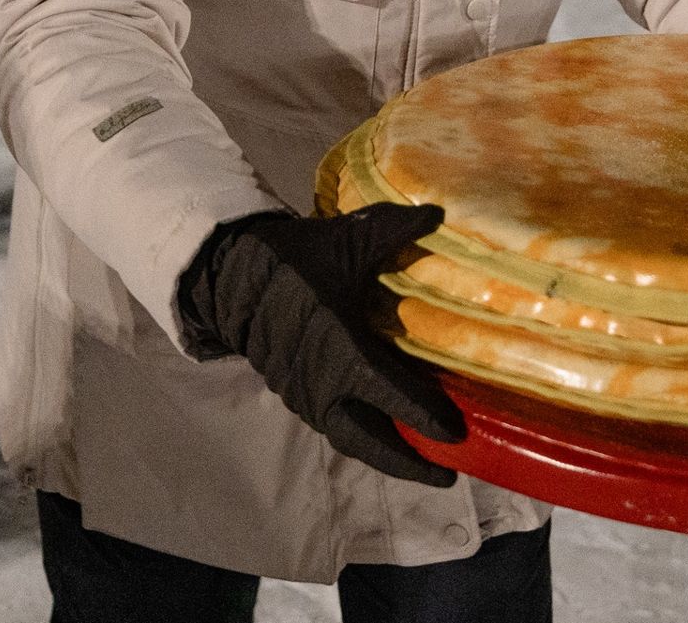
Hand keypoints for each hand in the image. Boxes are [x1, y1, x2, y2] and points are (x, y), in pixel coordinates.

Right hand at [181, 203, 463, 485]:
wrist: (231, 275)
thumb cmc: (294, 259)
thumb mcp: (346, 239)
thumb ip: (394, 229)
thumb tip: (438, 213)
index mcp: (338, 347)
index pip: (387, 393)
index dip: (422, 415)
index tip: (456, 432)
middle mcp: (322, 384)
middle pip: (370, 441)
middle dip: (409, 464)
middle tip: (449, 475)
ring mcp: (306, 396)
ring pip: (352, 440)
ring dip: (388, 457)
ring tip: (428, 466)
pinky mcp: (297, 397)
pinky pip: (337, 428)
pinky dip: (366, 440)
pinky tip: (390, 439)